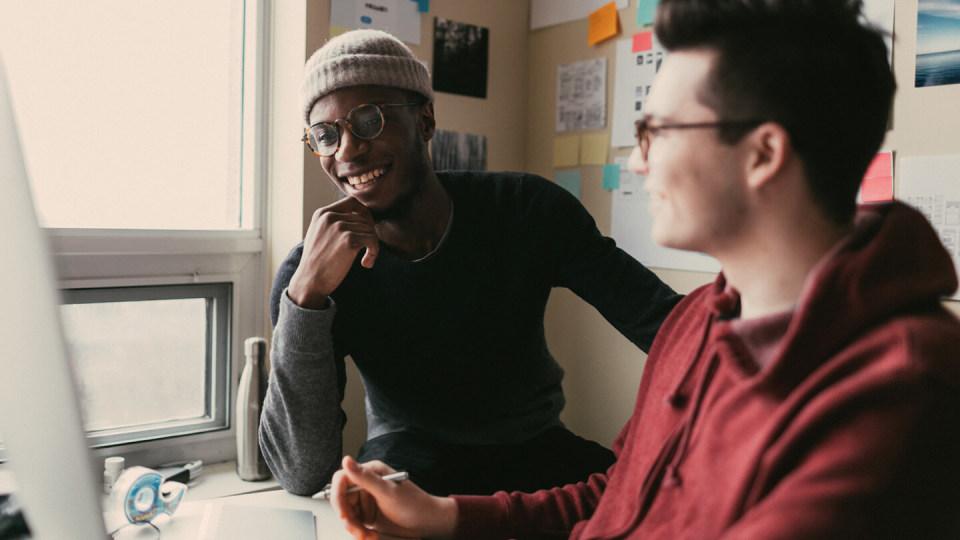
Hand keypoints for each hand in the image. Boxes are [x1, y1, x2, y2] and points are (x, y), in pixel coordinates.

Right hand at [287, 197, 379, 308]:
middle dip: (369, 233)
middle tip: (367, 250)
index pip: (352, 202)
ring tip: (365, 260)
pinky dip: (374, 252)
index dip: (364, 213)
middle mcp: (330, 217)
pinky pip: (373, 240)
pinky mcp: (348, 240)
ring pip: (370, 230)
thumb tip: (361, 216)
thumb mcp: (319, 234)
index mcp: (322, 213)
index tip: (366, 229)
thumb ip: (333, 222)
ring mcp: (339, 227)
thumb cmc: (317, 262)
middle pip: (364, 218)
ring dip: (372, 246)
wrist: (310, 281)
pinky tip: (366, 263)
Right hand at [331, 456, 457, 539]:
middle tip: (357, 530)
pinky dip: (360, 532)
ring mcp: (366, 500)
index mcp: (370, 472)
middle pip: (342, 500)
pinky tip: (371, 536)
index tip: (343, 512)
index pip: (342, 479)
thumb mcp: (388, 491)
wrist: (427, 522)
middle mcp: (366, 484)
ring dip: (354, 528)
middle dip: (348, 517)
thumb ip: (365, 478)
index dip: (338, 496)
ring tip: (368, 536)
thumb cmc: (414, 504)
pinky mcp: (367, 514)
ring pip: (347, 514)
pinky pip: (354, 524)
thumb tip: (347, 460)